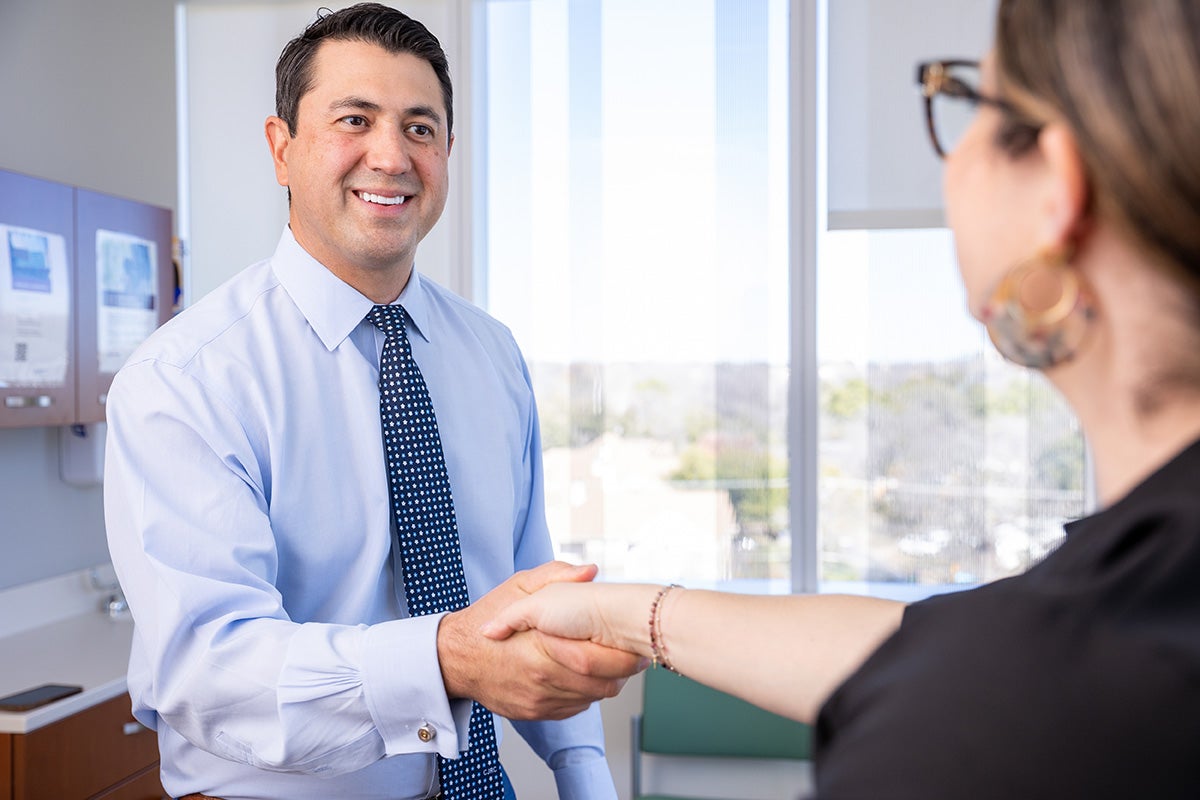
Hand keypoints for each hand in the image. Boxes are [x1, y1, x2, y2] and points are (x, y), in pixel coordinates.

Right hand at [437, 562, 643, 720]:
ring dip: (607, 682)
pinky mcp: (536, 713)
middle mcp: (541, 679)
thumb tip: (589, 571)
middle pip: (600, 684)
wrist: (455, 659)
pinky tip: (584, 674)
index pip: (594, 659)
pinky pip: (575, 708)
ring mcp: (539, 701)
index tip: (634, 642)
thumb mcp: (517, 587)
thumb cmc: (486, 621)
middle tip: (633, 653)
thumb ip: (555, 576)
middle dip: (623, 670)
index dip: (622, 654)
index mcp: (539, 647)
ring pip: (591, 699)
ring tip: (611, 661)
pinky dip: (586, 693)